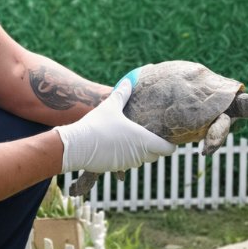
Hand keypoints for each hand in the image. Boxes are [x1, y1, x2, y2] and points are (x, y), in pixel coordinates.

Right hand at [54, 70, 175, 173]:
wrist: (78, 145)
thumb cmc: (97, 124)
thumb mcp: (110, 106)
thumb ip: (122, 94)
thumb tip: (128, 80)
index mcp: (143, 139)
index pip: (167, 149)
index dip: (169, 144)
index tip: (167, 138)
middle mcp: (139, 154)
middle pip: (155, 155)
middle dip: (154, 147)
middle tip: (148, 135)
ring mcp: (128, 163)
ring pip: (141, 160)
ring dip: (139, 153)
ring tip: (131, 140)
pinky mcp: (116, 168)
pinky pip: (127, 164)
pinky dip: (126, 157)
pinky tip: (116, 147)